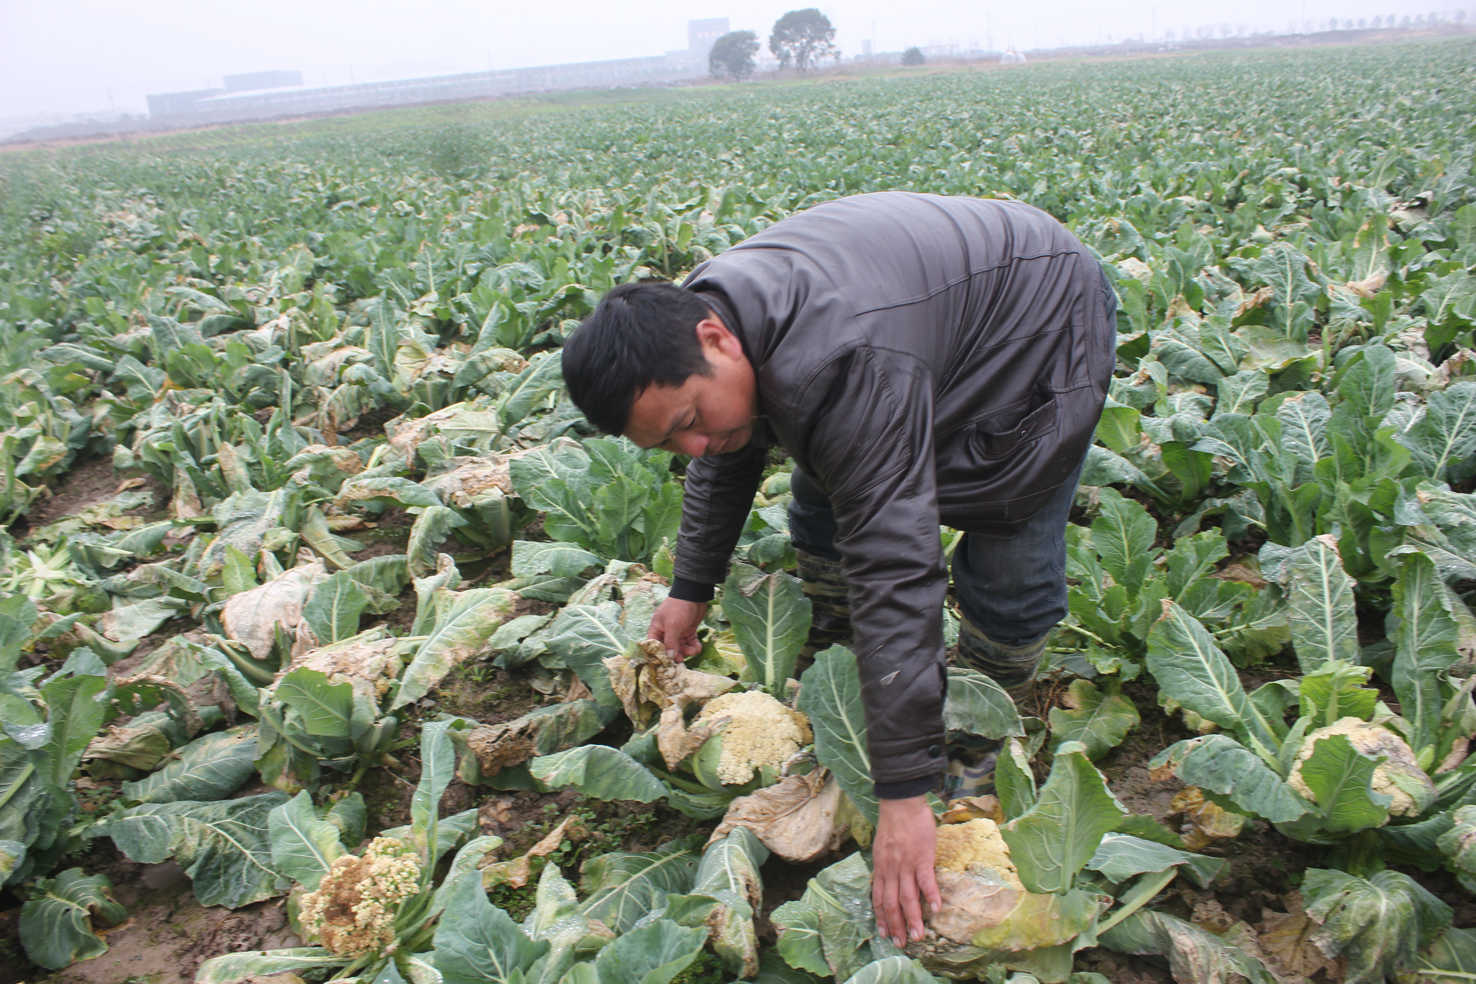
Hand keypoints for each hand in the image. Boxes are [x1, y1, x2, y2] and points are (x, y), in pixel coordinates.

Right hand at [647, 597, 707, 660]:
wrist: (694, 595)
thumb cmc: (679, 608)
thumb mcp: (673, 625)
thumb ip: (670, 641)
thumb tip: (669, 657)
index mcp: (657, 628)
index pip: (655, 645)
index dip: (660, 654)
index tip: (666, 663)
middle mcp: (666, 631)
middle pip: (669, 648)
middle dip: (677, 654)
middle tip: (682, 659)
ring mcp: (678, 631)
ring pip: (681, 646)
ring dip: (687, 650)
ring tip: (693, 651)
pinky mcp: (688, 630)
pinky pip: (690, 642)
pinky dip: (694, 645)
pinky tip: (698, 647)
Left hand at [872, 795, 940, 946]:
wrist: (901, 803)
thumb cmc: (894, 823)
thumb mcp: (882, 847)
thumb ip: (885, 864)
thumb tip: (889, 878)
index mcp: (881, 868)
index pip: (878, 898)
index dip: (881, 917)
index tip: (884, 933)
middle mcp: (891, 870)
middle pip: (891, 904)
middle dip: (896, 926)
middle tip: (901, 944)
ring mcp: (906, 865)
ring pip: (907, 898)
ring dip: (912, 919)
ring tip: (917, 937)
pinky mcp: (921, 858)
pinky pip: (926, 881)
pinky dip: (931, 896)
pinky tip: (937, 910)